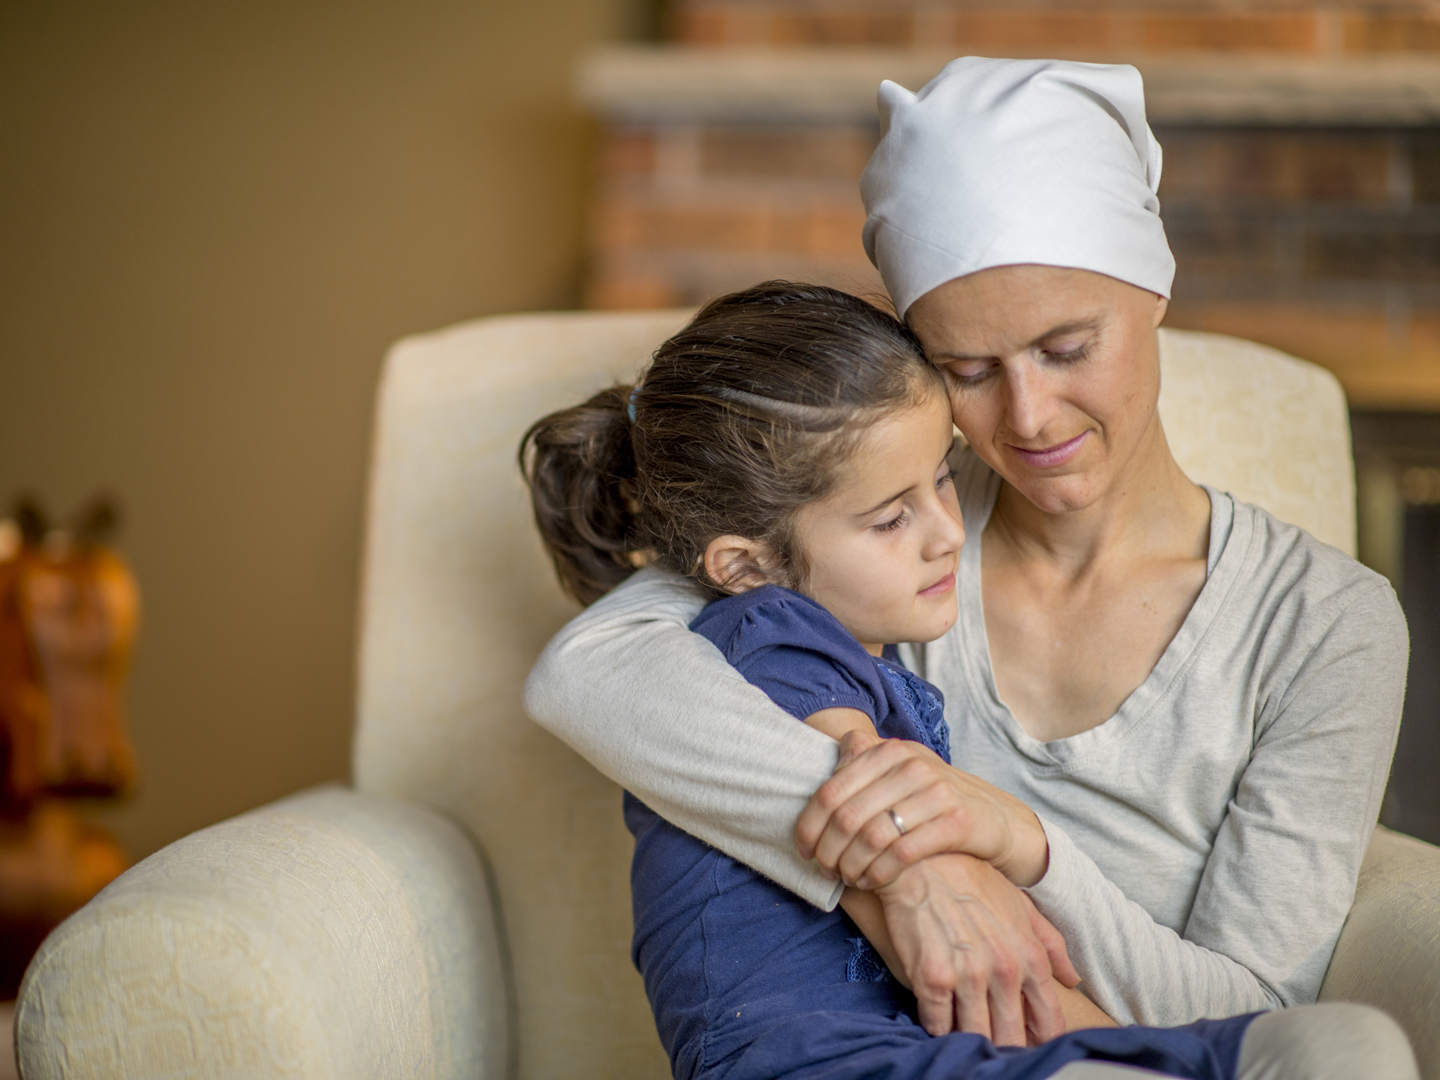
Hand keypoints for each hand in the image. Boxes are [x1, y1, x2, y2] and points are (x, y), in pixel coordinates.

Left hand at [796, 729, 1048, 889]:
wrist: (994, 817)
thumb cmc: (931, 797)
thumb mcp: (899, 770)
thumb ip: (863, 760)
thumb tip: (829, 749)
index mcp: (888, 751)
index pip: (830, 791)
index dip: (810, 825)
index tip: (804, 850)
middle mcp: (910, 765)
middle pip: (847, 816)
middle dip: (829, 850)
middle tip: (825, 870)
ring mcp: (935, 792)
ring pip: (872, 836)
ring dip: (852, 864)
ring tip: (848, 877)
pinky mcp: (956, 821)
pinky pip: (903, 853)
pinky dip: (879, 872)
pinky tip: (872, 881)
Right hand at [874, 854, 1078, 1044]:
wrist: (922, 859)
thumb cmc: (972, 880)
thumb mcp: (1021, 905)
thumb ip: (1051, 945)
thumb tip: (1073, 979)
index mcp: (1030, 957)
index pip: (1048, 1022)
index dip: (1040, 1040)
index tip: (1029, 1043)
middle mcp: (1003, 970)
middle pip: (1011, 1038)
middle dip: (1004, 1046)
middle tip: (994, 1045)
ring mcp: (967, 976)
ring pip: (975, 1036)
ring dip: (970, 1040)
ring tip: (965, 1035)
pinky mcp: (931, 978)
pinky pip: (938, 1024)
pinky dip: (938, 1027)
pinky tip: (938, 1017)